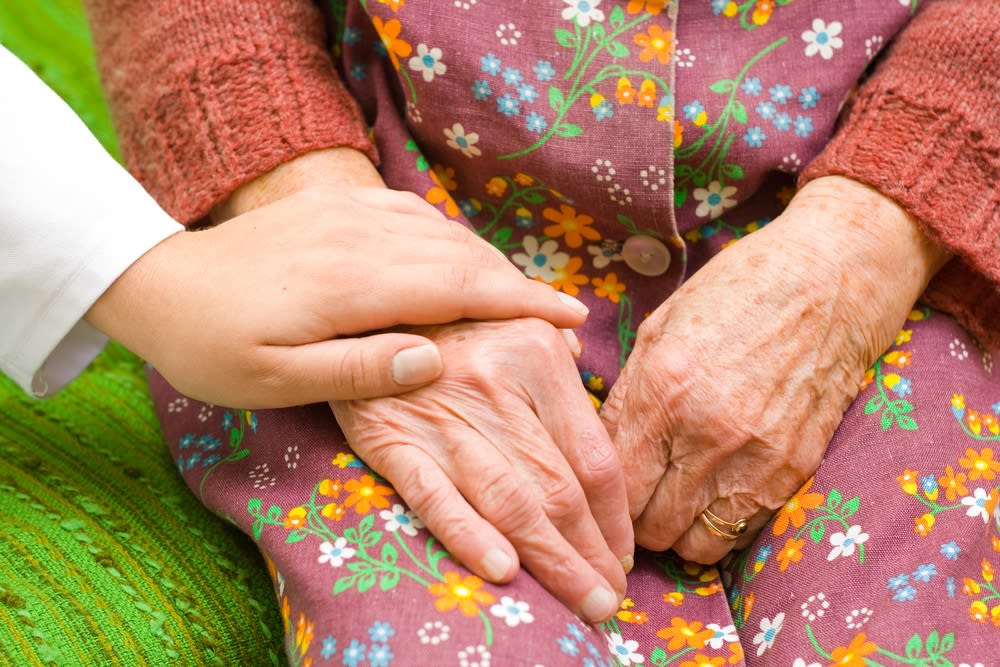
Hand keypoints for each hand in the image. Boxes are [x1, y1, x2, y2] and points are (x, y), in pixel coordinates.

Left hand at [86, 185, 588, 406]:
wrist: (155, 282)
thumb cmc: (213, 346)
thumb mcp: (277, 380)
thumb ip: (359, 371)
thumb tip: (437, 361)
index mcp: (354, 283)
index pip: (461, 288)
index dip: (523, 303)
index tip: (571, 319)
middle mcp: (361, 237)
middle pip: (463, 256)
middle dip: (518, 285)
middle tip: (560, 315)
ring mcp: (347, 214)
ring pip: (442, 232)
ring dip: (488, 261)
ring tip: (520, 295)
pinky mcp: (333, 206)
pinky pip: (410, 213)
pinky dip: (448, 236)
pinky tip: (457, 256)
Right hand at [330, 318, 633, 622]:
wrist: (358, 309)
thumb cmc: (445, 316)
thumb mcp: (508, 309)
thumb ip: (554, 342)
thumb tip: (587, 357)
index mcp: (536, 354)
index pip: (592, 455)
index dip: (614, 517)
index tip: (624, 553)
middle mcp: (496, 385)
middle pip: (559, 490)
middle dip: (591, 555)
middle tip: (610, 600)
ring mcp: (443, 416)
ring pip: (510, 503)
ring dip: (552, 563)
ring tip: (582, 603)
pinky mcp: (393, 440)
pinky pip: (437, 498)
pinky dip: (470, 537)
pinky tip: (505, 572)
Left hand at [601, 176, 949, 562]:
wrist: (829, 280)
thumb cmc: (734, 294)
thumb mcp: (658, 331)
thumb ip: (625, 398)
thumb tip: (595, 450)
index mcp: (662, 392)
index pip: (616, 486)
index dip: (604, 495)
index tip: (608, 488)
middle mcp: (706, 434)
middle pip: (651, 527)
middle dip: (638, 518)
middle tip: (640, 496)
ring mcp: (755, 457)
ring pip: (697, 545)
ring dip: (680, 530)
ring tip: (678, 499)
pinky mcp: (795, 469)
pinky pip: (744, 532)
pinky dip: (723, 524)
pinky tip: (717, 492)